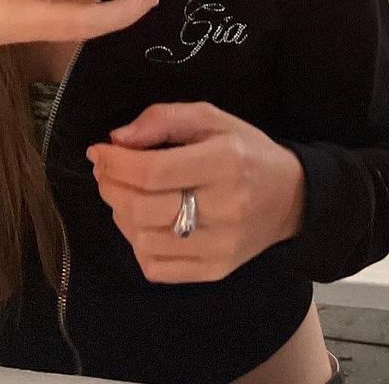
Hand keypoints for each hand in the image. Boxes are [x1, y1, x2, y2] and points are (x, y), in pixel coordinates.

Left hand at [88, 103, 305, 283]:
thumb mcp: (214, 118)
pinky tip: (143, 222)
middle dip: (111, 186)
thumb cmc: (247, 152)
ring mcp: (219, 245)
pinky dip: (137, 243)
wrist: (290, 198)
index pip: (154, 171)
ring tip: (124, 193)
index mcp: (225, 161)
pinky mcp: (214, 270)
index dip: (116, 162)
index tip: (98, 151)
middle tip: (105, 171)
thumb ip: (165, 118)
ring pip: (143, 239)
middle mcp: (224, 207)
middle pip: (143, 207)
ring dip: (121, 214)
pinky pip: (155, 266)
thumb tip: (118, 138)